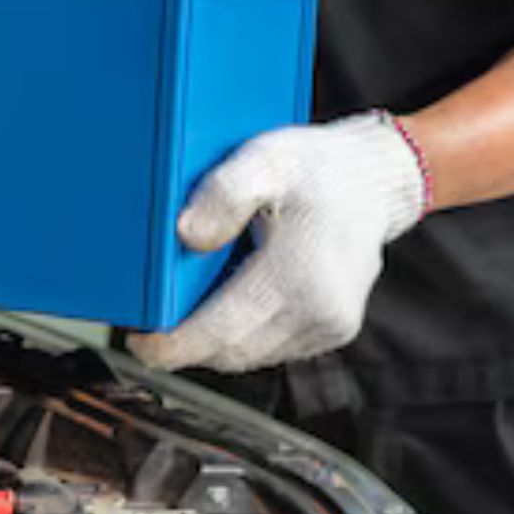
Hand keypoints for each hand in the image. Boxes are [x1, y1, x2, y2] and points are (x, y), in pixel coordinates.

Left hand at [129, 112, 426, 372]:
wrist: (375, 180)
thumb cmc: (316, 168)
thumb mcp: (264, 159)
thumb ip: (223, 193)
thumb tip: (186, 235)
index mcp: (300, 276)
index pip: (222, 331)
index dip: (172, 345)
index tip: (137, 341)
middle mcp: (319, 312)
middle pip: (229, 351)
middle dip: (184, 344)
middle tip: (148, 321)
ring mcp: (328, 327)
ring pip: (248, 354)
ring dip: (212, 339)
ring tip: (183, 306)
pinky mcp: (330, 331)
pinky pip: (269, 346)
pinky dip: (241, 332)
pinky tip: (226, 301)